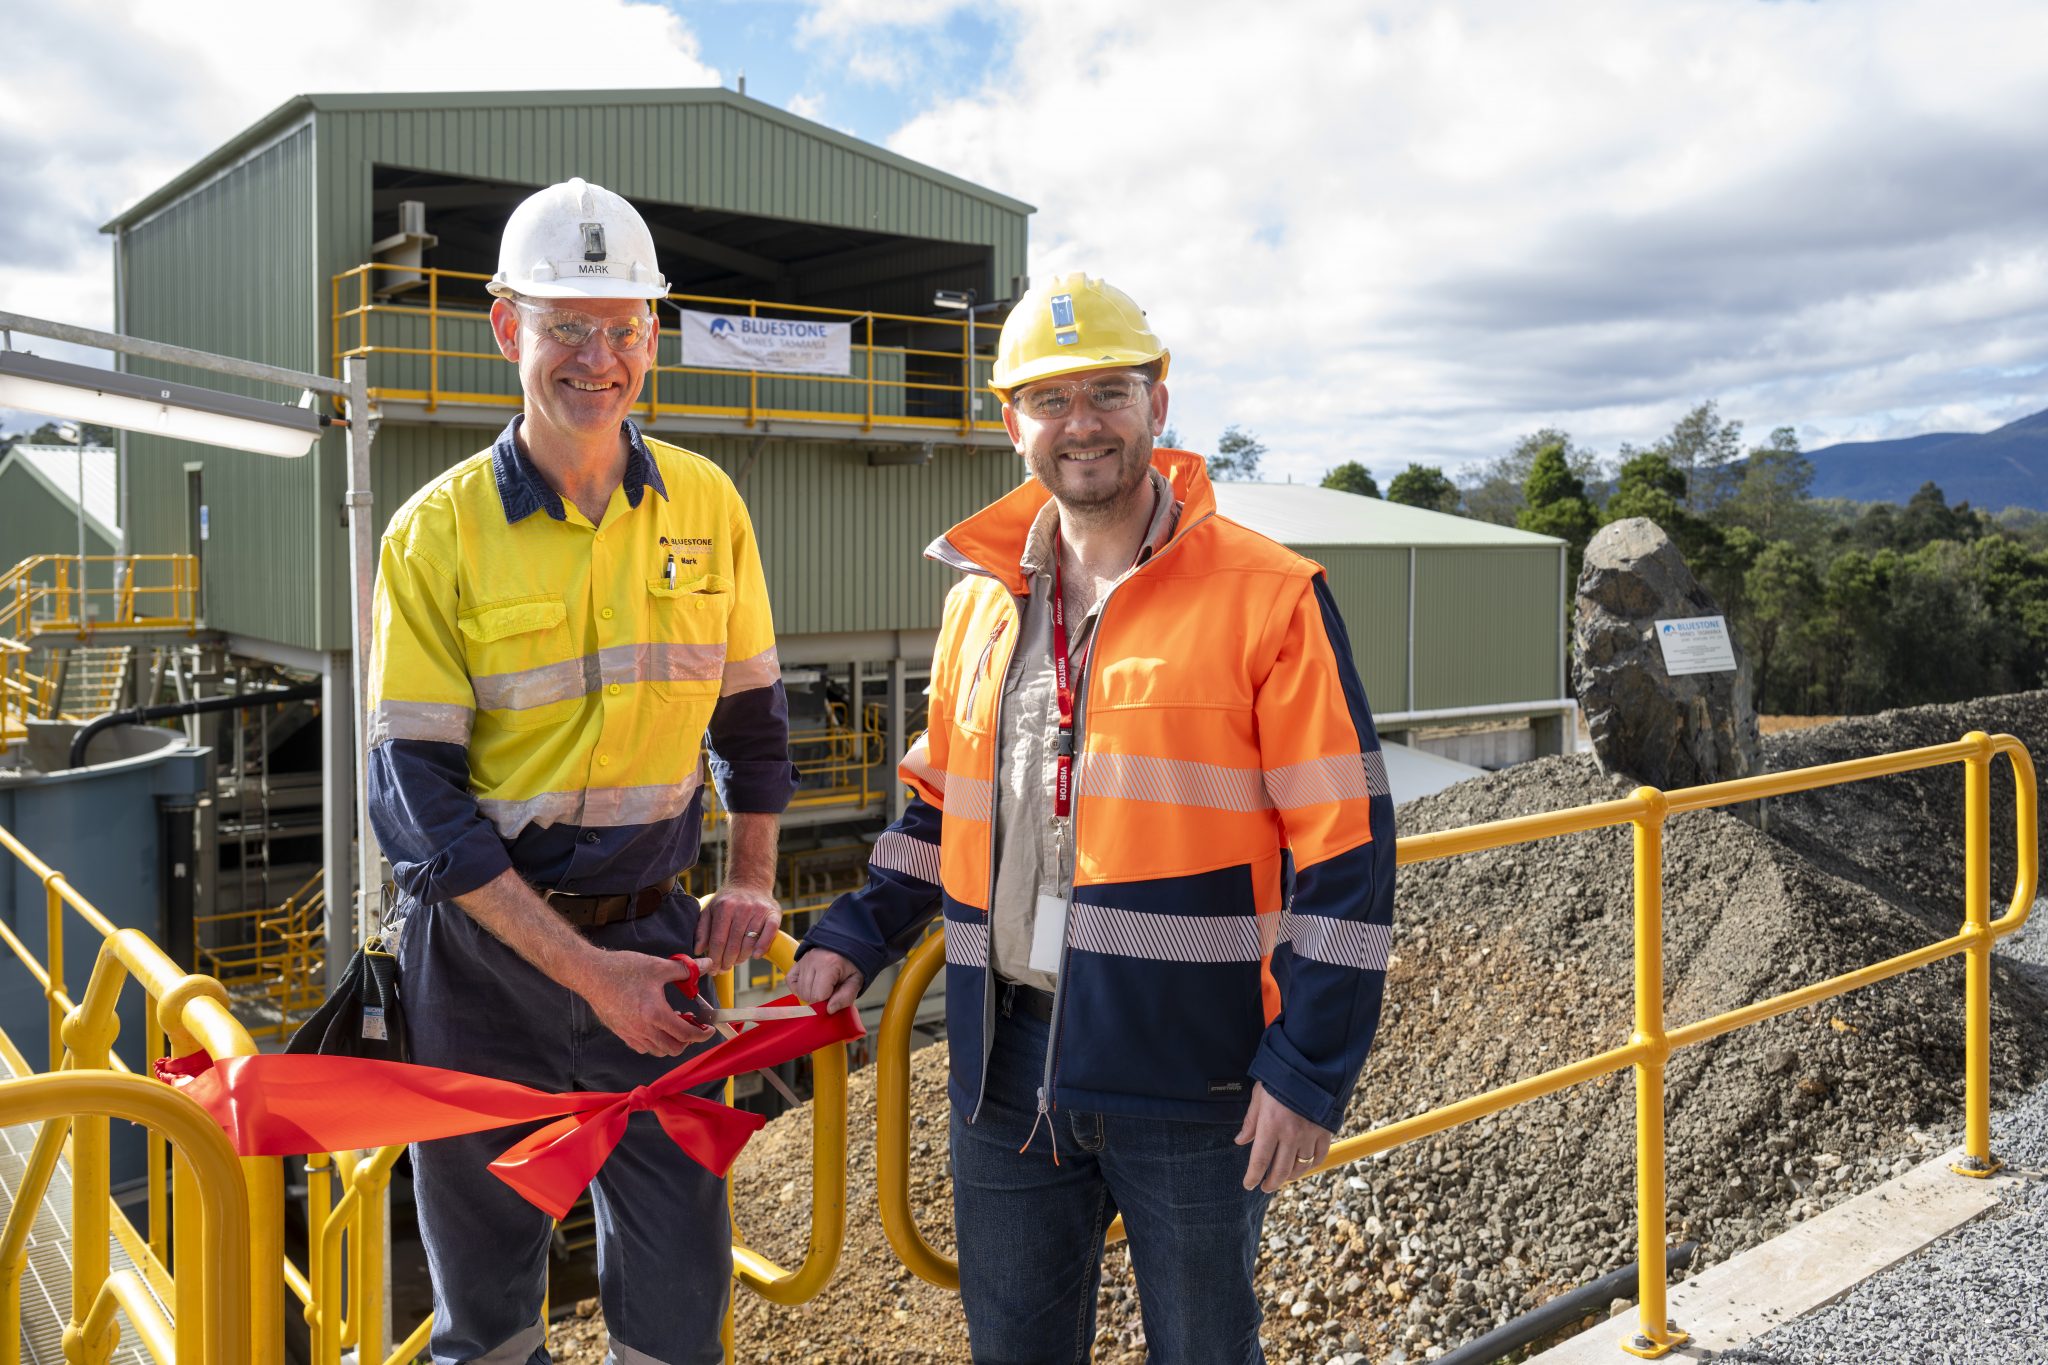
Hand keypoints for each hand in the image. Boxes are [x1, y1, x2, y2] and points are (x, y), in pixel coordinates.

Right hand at [573, 950, 713, 1056]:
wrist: (590, 974)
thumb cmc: (622, 969)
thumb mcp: (658, 966)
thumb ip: (685, 970)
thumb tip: (706, 965)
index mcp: (655, 1014)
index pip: (686, 1034)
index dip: (702, 1034)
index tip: (708, 1030)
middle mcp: (643, 1029)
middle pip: (673, 1049)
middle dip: (687, 1040)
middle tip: (691, 1024)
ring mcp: (630, 1033)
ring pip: (657, 1051)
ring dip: (671, 1042)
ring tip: (673, 1022)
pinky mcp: (620, 1033)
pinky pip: (642, 1047)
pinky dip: (654, 1042)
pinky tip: (655, 1026)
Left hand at [697, 883, 780, 973]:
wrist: (750, 882)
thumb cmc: (728, 900)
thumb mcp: (710, 909)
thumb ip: (702, 929)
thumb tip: (698, 950)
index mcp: (725, 907)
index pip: (718, 940)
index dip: (715, 958)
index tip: (713, 969)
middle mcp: (742, 908)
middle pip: (733, 944)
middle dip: (727, 961)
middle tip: (723, 970)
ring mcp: (759, 911)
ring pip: (749, 942)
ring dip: (742, 957)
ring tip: (736, 962)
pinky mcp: (773, 913)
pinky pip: (769, 934)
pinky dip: (762, 947)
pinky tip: (755, 956)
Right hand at [786, 949, 864, 1012]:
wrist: (846, 945)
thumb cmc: (852, 964)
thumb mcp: (856, 981)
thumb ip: (846, 997)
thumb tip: (829, 1010)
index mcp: (830, 964)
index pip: (818, 996)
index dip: (827, 1001)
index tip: (835, 995)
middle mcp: (813, 960)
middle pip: (807, 995)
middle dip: (819, 999)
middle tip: (830, 991)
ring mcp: (803, 960)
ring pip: (799, 990)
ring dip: (810, 994)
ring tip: (822, 987)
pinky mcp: (797, 961)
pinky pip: (790, 981)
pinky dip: (798, 988)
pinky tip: (810, 986)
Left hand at [1234, 1082, 1332, 1192]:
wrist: (1311, 1068)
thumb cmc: (1280, 1080)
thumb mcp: (1259, 1097)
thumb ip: (1250, 1122)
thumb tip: (1240, 1141)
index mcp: (1271, 1126)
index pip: (1260, 1161)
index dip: (1253, 1176)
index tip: (1249, 1184)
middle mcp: (1290, 1135)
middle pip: (1281, 1170)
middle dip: (1271, 1182)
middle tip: (1265, 1187)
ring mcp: (1309, 1135)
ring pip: (1300, 1166)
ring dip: (1290, 1176)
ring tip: (1283, 1178)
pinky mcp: (1324, 1132)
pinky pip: (1319, 1156)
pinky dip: (1311, 1165)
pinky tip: (1304, 1166)